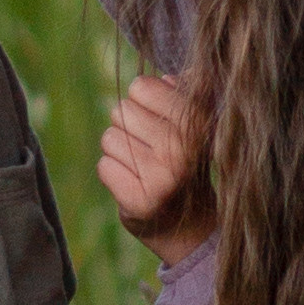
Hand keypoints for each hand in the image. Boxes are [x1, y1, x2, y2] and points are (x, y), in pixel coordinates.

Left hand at [98, 74, 207, 261]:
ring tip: (143, 168)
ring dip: (120, 151)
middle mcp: (182, 149)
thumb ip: (185, 95)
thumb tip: (167, 77)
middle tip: (150, 150)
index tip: (161, 122)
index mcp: (198, 122)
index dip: (144, 101)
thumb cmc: (186, 166)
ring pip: (110, 138)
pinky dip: (114, 174)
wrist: (190, 227)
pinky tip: (135, 185)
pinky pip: (105, 167)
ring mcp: (161, 177)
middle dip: (130, 127)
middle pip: (121, 110)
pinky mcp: (139, 201)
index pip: (141, 86)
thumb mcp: (195, 127)